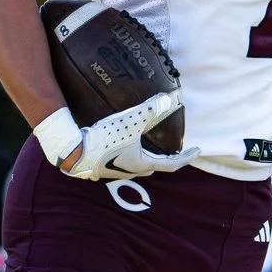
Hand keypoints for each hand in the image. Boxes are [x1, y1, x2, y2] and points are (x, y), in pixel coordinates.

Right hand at [53, 92, 198, 180]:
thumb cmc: (104, 140)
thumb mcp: (130, 122)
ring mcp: (116, 171)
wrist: (74, 152)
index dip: (186, 157)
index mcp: (142, 164)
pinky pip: (122, 161)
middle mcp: (131, 171)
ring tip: (147, 144)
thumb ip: (150, 110)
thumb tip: (170, 99)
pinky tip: (123, 145)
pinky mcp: (103, 167)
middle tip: (173, 148)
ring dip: (145, 156)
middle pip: (154, 166)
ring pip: (137, 165)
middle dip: (165, 158)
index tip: (197, 150)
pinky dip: (128, 154)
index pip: (172, 164)